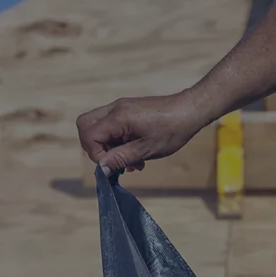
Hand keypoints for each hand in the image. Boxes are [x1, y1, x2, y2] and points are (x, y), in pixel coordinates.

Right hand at [76, 93, 212, 172]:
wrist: (190, 110)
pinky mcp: (128, 110)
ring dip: (108, 146)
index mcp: (118, 117)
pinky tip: (134, 153)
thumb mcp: (146, 150)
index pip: (89, 135)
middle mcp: (115, 108)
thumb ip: (121, 158)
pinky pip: (111, 125)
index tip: (113, 165)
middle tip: (114, 160)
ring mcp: (121, 108)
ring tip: (130, 161)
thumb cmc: (172, 130)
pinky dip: (116, 140)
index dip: (96, 154)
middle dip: (94, 147)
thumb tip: (102, 169)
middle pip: (85, 125)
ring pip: (97, 126)